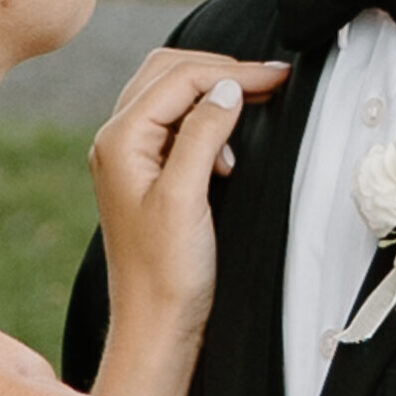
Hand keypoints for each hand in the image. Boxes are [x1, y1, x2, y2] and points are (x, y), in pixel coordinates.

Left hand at [87, 49, 288, 395]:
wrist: (155, 325)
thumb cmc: (167, 273)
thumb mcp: (187, 198)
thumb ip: (203, 135)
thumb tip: (226, 88)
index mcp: (120, 140)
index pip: (178, 78)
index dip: (231, 71)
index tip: (279, 78)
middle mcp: (117, 141)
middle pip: (168, 73)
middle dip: (220, 71)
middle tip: (271, 81)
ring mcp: (129, 157)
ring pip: (170, 94)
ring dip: (213, 93)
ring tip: (255, 109)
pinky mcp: (145, 174)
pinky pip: (174, 125)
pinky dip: (206, 121)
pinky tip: (228, 154)